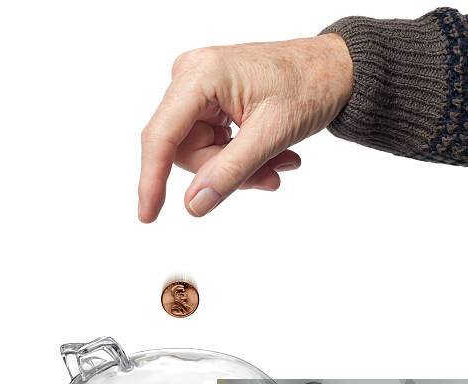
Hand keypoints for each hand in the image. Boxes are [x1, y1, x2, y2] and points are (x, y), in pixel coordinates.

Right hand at [138, 33, 351, 221]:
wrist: (335, 69)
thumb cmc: (310, 85)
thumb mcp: (271, 135)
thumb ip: (230, 172)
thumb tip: (194, 204)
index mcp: (201, 75)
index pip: (162, 136)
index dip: (151, 179)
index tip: (148, 214)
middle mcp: (191, 78)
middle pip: (184, 150)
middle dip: (223, 172)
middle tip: (267, 178)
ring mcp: (200, 90)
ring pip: (200, 153)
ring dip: (238, 168)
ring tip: (278, 164)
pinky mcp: (210, 102)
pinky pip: (212, 145)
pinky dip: (240, 158)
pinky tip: (272, 156)